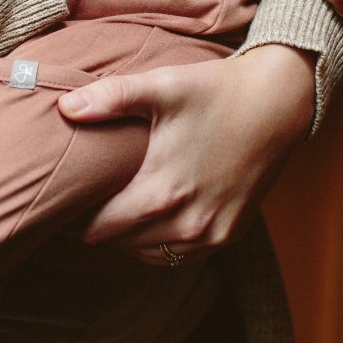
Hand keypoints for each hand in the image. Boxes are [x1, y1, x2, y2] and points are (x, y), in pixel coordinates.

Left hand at [57, 45, 315, 263]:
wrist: (280, 101)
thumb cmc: (217, 90)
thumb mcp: (162, 86)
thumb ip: (111, 98)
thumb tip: (64, 107)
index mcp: (164, 192)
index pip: (100, 228)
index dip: (76, 219)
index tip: (62, 202)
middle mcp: (189, 223)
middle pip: (121, 245)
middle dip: (97, 229)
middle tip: (77, 207)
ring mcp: (213, 233)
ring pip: (150, 255)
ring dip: (128, 240)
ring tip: (109, 213)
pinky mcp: (230, 233)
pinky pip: (181, 255)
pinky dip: (159, 244)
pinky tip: (146, 222)